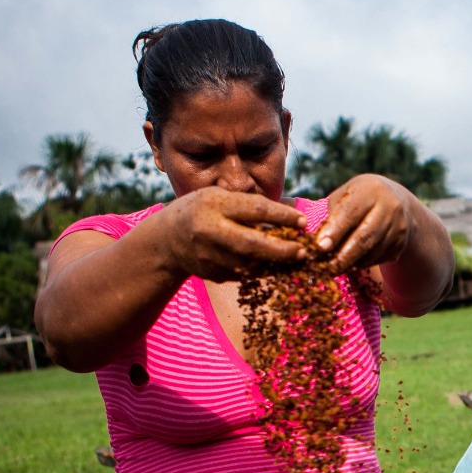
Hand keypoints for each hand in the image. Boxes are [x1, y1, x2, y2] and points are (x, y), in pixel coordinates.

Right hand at [161, 187, 306, 281]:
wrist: (168, 238)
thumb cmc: (205, 211)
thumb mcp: (221, 197)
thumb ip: (251, 206)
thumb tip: (293, 215)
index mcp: (215, 205)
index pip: (256, 210)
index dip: (283, 216)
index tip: (303, 222)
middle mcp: (210, 230)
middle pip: (252, 244)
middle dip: (281, 250)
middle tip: (303, 252)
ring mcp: (209, 255)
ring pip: (250, 264)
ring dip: (274, 263)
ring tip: (292, 259)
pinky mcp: (211, 273)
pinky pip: (242, 274)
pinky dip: (260, 271)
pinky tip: (271, 266)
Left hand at [316, 174, 414, 269]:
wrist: (396, 200)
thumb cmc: (360, 198)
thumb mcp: (345, 196)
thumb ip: (333, 216)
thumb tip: (321, 245)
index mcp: (371, 190)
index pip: (351, 212)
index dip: (335, 231)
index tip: (320, 247)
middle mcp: (389, 207)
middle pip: (365, 236)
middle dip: (344, 255)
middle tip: (329, 268)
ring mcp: (399, 226)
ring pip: (373, 252)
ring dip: (353, 262)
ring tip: (337, 267)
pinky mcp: (401, 243)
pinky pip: (380, 258)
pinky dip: (364, 263)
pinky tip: (353, 262)